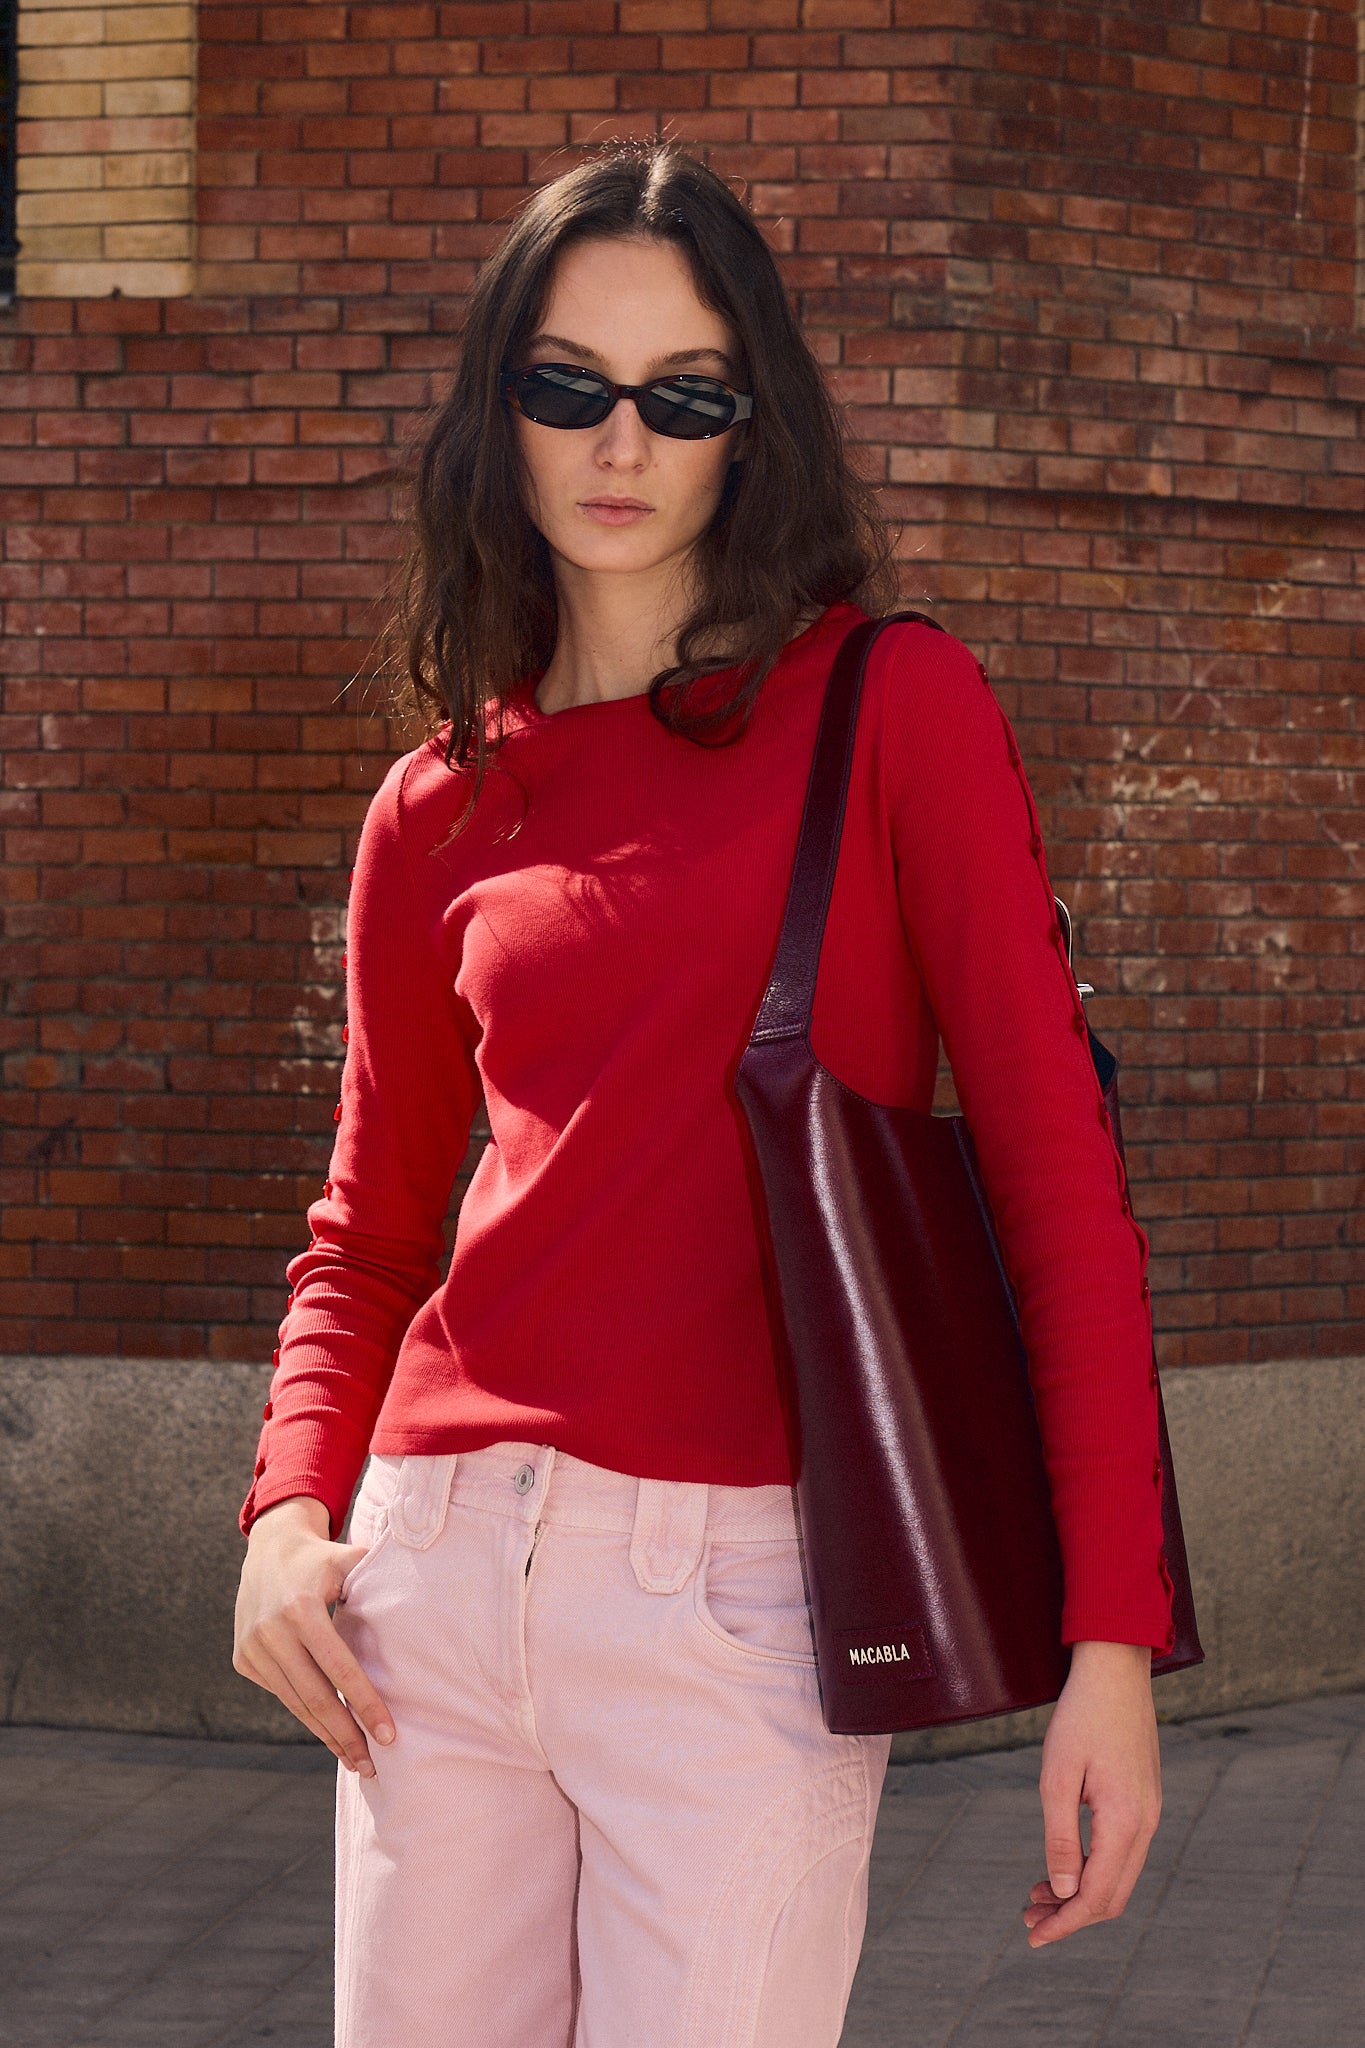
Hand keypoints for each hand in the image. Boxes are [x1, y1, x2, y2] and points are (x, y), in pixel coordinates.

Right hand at [233, 1495, 394, 1776]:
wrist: (268, 1547)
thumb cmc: (322, 1557)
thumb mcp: (348, 1559)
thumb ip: (378, 1579)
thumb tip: (423, 1598)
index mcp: (300, 1608)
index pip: (339, 1668)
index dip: (365, 1703)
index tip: (388, 1735)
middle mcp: (270, 1632)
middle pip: (314, 1698)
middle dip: (346, 1735)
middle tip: (372, 1765)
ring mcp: (253, 1649)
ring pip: (295, 1703)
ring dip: (326, 1735)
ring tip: (356, 1760)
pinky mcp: (243, 1660)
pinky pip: (283, 1694)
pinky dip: (307, 1716)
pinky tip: (330, 1732)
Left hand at [1023, 1639, 1160, 1948]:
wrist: (1115, 1670)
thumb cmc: (1080, 1716)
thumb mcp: (1057, 1775)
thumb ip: (1060, 1837)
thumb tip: (1064, 1893)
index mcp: (1125, 1821)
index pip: (1098, 1896)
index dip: (1065, 1923)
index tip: (1033, 1937)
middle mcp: (1145, 1824)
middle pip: (1113, 1896)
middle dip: (1071, 1916)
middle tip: (1028, 1918)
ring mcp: (1149, 1813)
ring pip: (1118, 1877)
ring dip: (1080, 1895)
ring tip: (1037, 1896)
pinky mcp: (1143, 1801)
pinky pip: (1121, 1853)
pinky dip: (1092, 1870)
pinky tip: (1063, 1867)